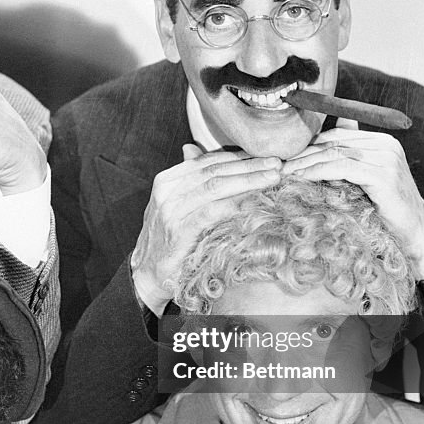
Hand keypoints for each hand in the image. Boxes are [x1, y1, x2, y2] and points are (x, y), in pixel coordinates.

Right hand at [131, 145, 282, 312]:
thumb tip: (195, 148)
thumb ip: (189, 181)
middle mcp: (166, 191)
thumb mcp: (174, 206)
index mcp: (166, 180)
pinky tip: (254, 202)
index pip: (208, 161)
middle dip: (249, 166)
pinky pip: (212, 211)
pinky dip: (235, 204)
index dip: (239, 157)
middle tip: (276, 164)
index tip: (265, 157)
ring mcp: (170, 210)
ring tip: (273, 178)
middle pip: (215, 171)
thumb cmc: (166, 241)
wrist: (147, 275)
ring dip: (248, 181)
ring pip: (216, 186)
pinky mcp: (178, 231)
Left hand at [281, 118, 423, 278]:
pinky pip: (341, 167)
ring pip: (335, 152)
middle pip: (334, 142)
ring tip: (285, 173)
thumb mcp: (367, 182)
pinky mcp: (383, 175)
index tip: (287, 157)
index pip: (337, 135)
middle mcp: (387, 144)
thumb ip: (349, 163)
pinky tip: (300, 178)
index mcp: (383, 141)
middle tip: (279, 165)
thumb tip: (318, 151)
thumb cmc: (387, 211)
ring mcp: (387, 158)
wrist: (415, 234)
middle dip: (303, 153)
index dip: (309, 145)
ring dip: (305, 162)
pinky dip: (317, 171)